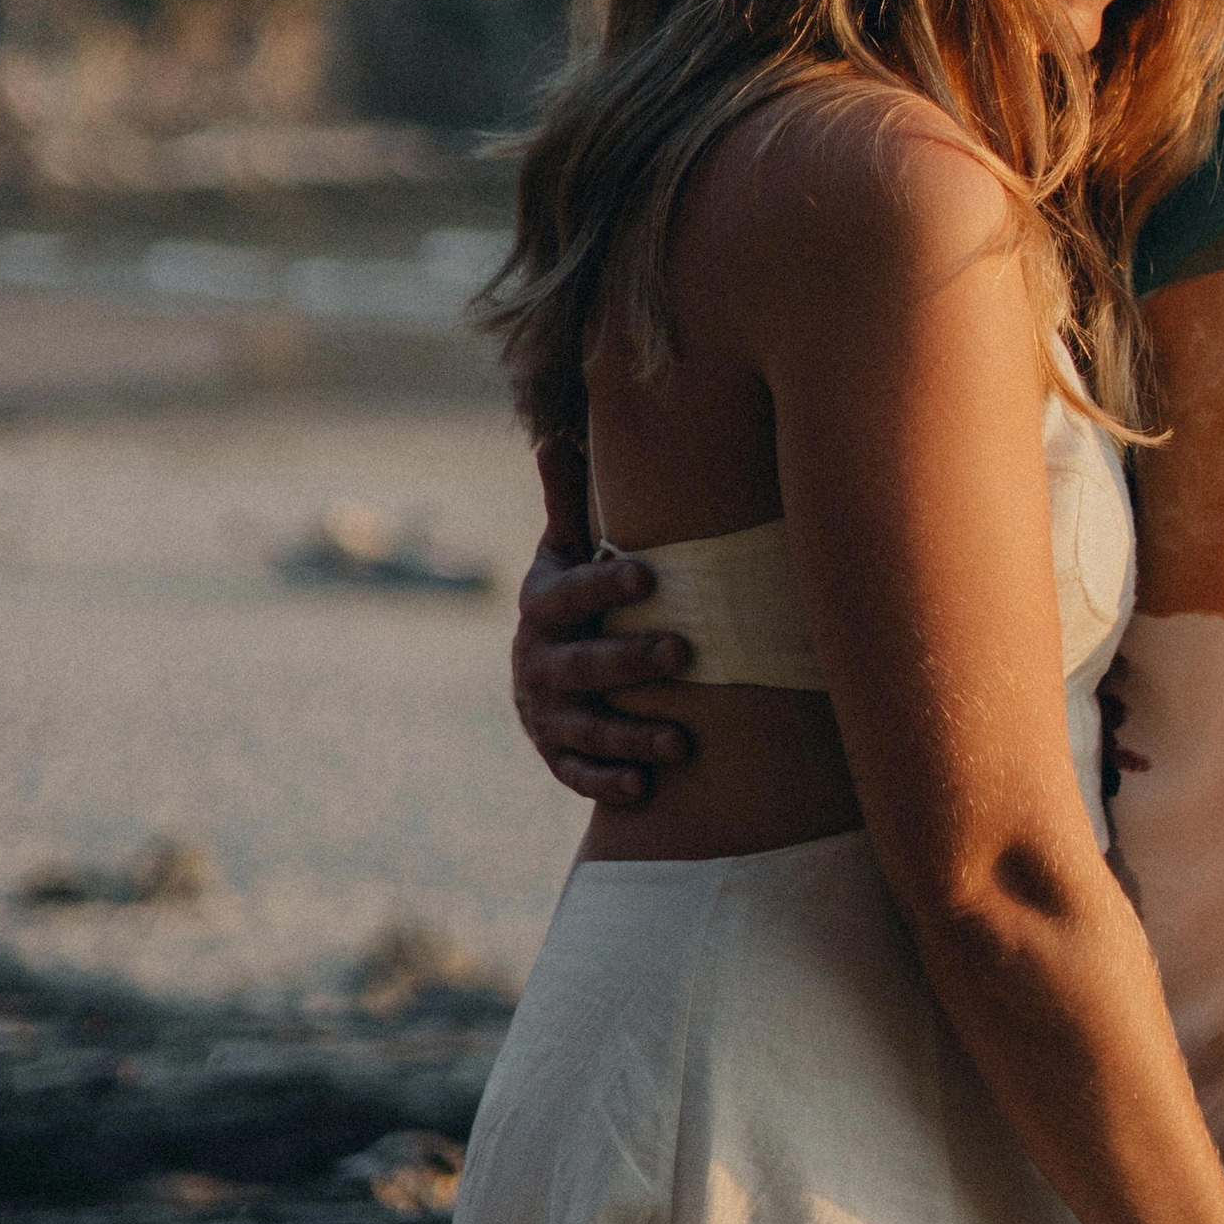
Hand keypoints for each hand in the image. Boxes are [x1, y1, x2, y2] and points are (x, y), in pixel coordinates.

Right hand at [510, 433, 694, 805]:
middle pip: (582, 665)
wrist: (544, 676)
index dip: (605, 584)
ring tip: (682, 742)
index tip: (650, 574)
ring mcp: (546, 715)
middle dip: (630, 660)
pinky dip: (608, 782)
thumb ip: (566, 504)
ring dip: (632, 735)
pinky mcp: (557, 756)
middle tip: (684, 653)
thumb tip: (555, 436)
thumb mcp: (564, 554)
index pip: (570, 594)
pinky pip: (578, 774)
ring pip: (586, 727)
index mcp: (543, 607)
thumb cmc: (576, 599)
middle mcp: (538, 663)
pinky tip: (645, 787)